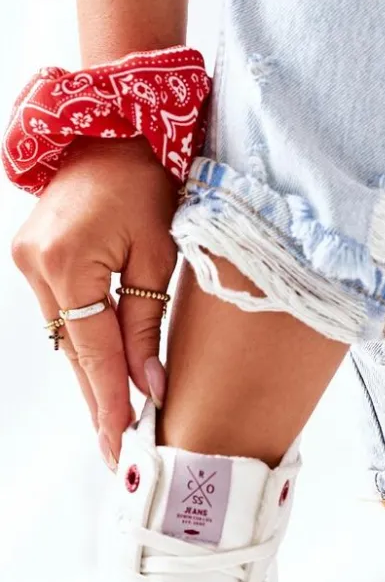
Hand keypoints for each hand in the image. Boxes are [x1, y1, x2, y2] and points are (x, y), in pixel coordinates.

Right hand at [11, 136, 178, 466]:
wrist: (115, 127)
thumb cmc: (149, 182)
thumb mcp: (159, 255)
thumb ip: (149, 326)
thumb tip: (152, 388)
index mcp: (69, 262)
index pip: (95, 352)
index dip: (111, 402)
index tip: (121, 446)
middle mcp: (37, 266)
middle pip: (74, 354)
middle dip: (99, 404)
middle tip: (117, 454)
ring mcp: (28, 262)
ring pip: (67, 340)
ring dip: (93, 379)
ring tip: (115, 427)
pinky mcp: (34, 259)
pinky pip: (64, 318)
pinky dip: (85, 348)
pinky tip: (103, 379)